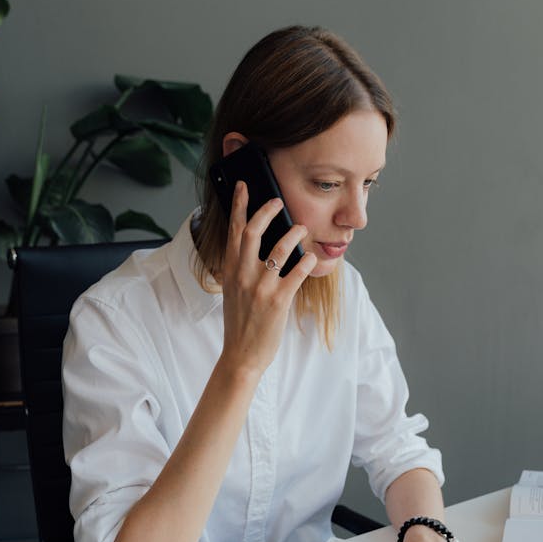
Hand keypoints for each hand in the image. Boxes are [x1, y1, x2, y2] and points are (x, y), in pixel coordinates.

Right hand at [220, 181, 316, 377]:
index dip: (238, 205)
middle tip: (278, 201)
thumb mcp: (233, 291)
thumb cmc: (240, 322)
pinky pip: (296, 274)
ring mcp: (260, 288)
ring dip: (294, 234)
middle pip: (252, 230)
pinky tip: (312, 259)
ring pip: (279, 249)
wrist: (241, 355)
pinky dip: (307, 262)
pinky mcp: (278, 302)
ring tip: (302, 229)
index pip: (233, 230)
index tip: (243, 186)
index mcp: (230, 271)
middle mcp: (242, 275)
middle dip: (266, 210)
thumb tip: (256, 246)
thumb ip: (241, 268)